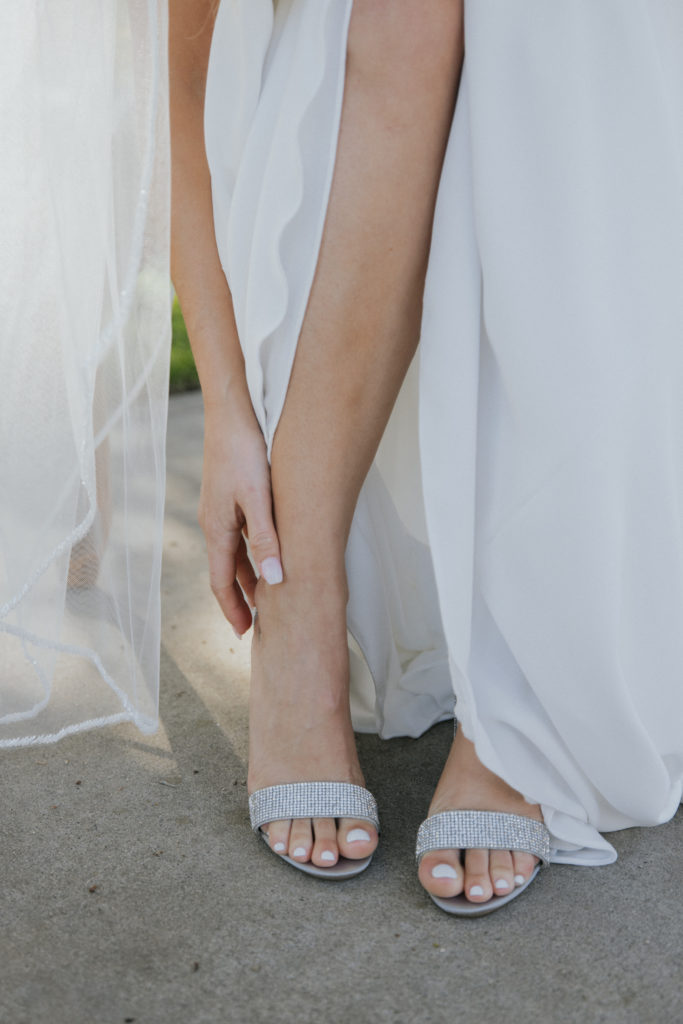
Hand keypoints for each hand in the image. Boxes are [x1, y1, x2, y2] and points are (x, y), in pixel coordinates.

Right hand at [198, 391, 282, 635]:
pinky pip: (237, 536)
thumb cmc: (244, 452)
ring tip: (265, 598)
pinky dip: (249, 554)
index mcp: (217, 529)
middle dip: (239, 600)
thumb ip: (267, 539)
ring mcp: (219, 510)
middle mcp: (213, 523)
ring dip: (246, 578)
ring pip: (233, 554)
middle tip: (255, 625)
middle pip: (225, 572)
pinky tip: (266, 555)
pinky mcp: (228, 496)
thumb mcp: (259, 498)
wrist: (230, 413)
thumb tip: (276, 581)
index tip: (243, 634)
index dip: (232, 610)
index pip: (221, 582)